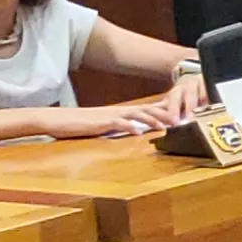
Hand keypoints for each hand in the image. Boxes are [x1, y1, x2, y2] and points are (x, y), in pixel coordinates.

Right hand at [66, 99, 180, 138]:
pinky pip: (118, 124)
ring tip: (166, 126)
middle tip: (182, 120)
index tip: (180, 114)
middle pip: (147, 110)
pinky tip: (139, 132)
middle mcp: (119, 111)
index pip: (147, 109)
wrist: (59, 119)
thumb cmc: (82, 124)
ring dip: (153, 120)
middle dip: (165, 114)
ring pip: (136, 115)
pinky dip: (129, 127)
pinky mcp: (101, 123)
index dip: (164, 110)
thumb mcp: (106, 125)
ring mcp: (110, 116)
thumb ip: (121, 126)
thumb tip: (136, 130)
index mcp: (121, 112)